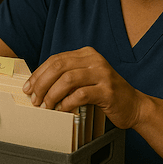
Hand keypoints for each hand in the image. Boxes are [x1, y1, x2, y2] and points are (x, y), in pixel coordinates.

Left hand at [21, 47, 143, 129]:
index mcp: (87, 54)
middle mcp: (95, 60)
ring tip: (46, 106)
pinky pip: (80, 95)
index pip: (56, 60)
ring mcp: (103, 74)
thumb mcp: (86, 79)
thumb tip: (38, 85)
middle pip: (59, 67)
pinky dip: (66, 103)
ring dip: (52, 95)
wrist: (134, 106)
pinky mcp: (107, 91)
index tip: (28, 87)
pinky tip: (61, 109)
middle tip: (34, 99)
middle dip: (42, 84)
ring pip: (67, 80)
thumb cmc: (106, 94)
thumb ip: (67, 77)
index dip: (39, 74)